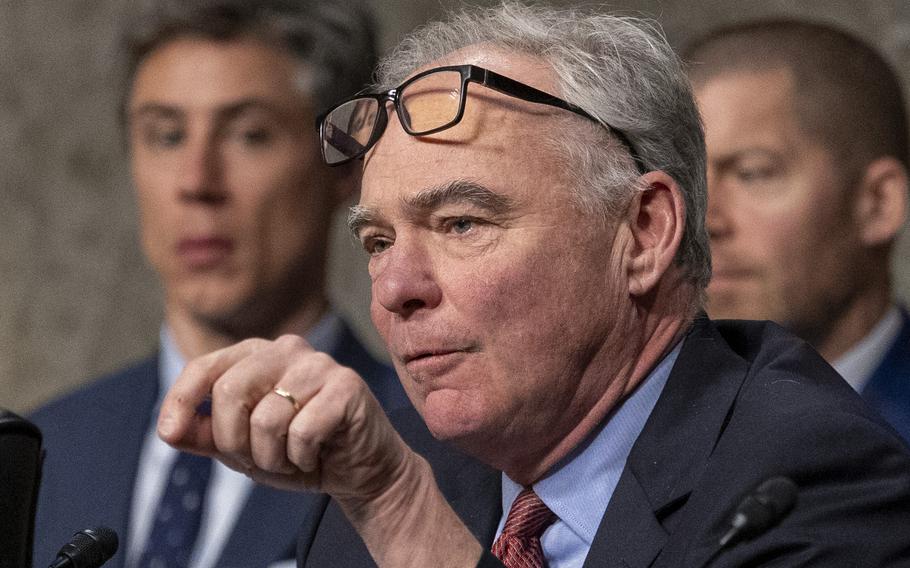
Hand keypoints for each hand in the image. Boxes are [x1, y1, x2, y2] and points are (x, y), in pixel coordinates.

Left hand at [157, 334, 409, 496]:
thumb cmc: (300, 453)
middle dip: (235, 442)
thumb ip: (205, 435)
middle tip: (256, 460)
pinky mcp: (347, 385)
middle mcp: (287, 349)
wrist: (361, 471)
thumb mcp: (242, 448)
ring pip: (266, 418)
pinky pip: (301, 431)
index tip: (168, 432)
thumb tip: (168, 428)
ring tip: (290, 460)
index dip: (181, 399)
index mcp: (257, 355)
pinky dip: (301, 458)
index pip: (205, 367)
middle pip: (230, 391)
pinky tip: (316, 455)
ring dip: (271, 458)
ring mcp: (319, 364)